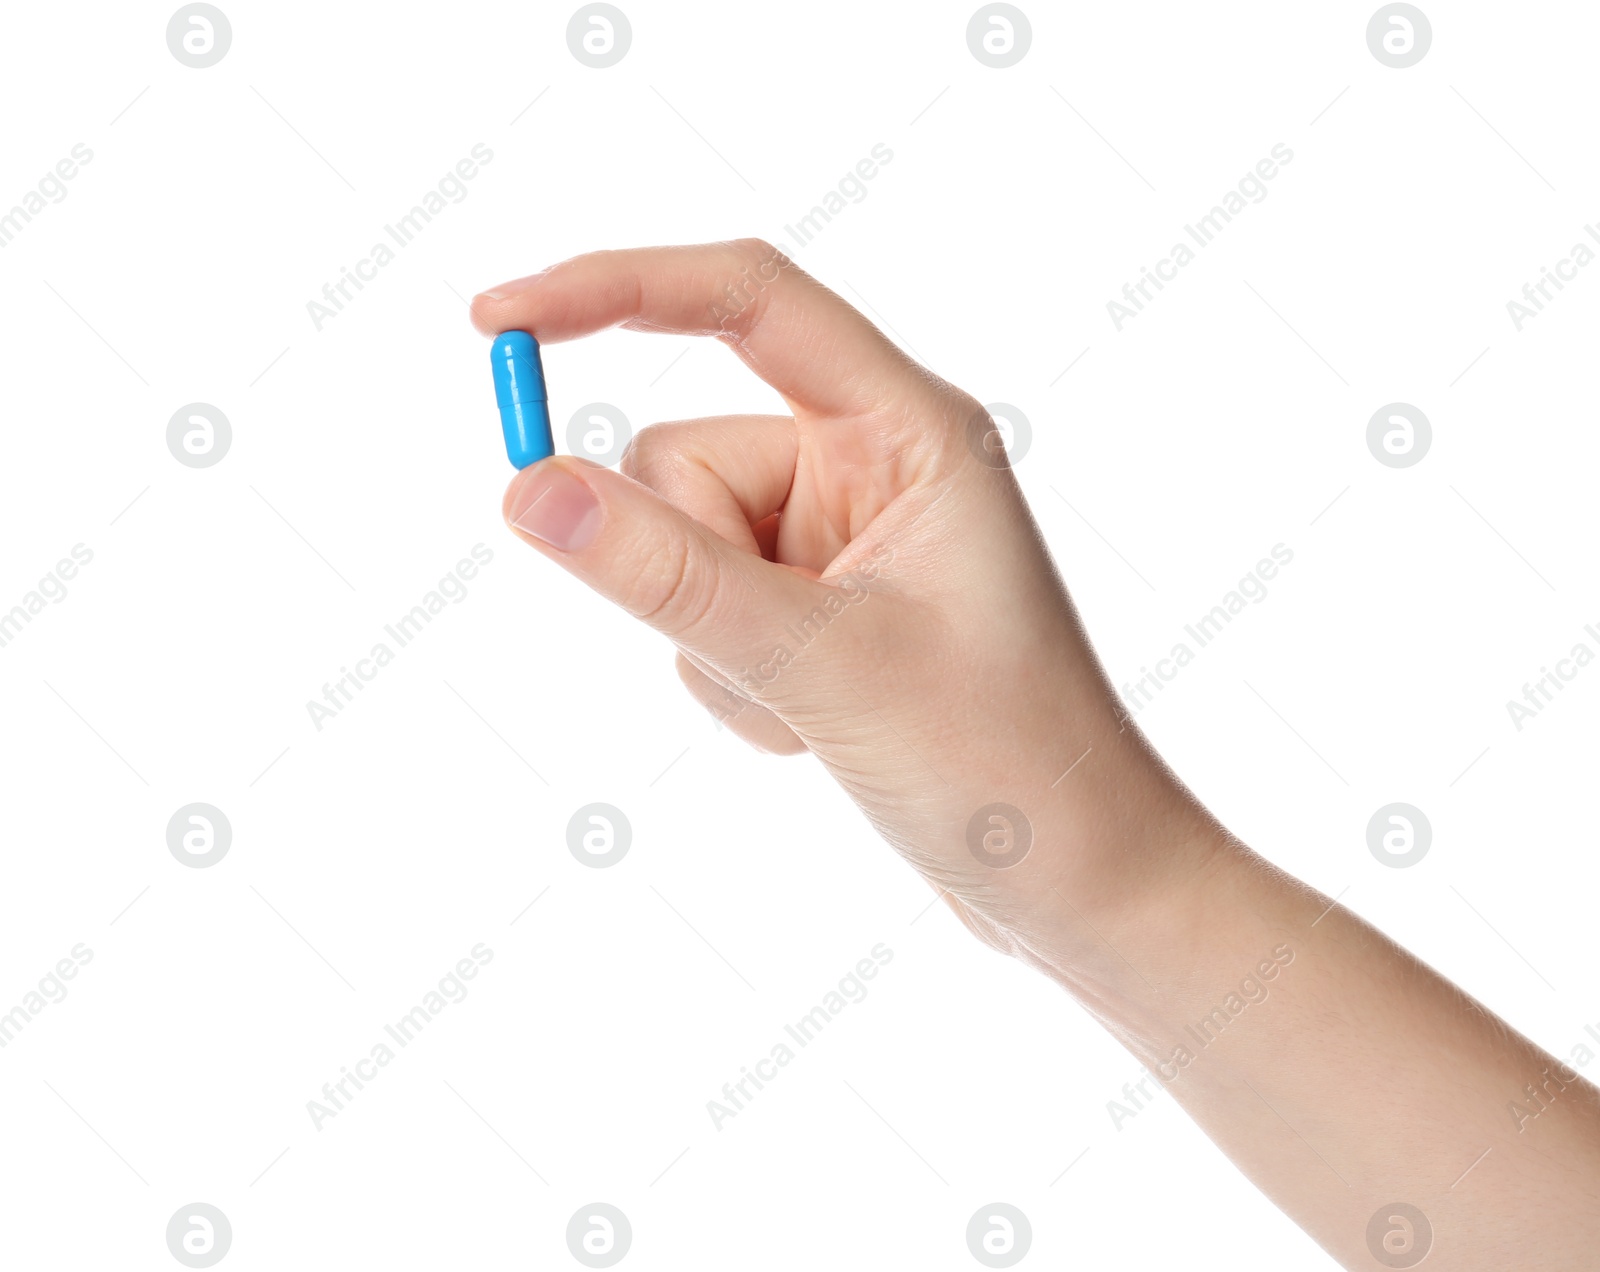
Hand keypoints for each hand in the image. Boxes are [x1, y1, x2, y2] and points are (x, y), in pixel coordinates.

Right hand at [470, 240, 1214, 961]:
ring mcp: (837, 541)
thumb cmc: (1002, 764)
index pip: (746, 300)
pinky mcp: (814, 607)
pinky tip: (812, 731)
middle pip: (680, 459)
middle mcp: (870, 464)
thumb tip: (528, 491)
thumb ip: (670, 575)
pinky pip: (698, 613)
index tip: (496, 322)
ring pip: (674, 548)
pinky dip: (727, 681)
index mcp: (910, 428)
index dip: (614, 287)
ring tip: (814, 710)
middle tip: (781, 655)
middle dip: (687, 571)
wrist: (1074, 885)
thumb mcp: (822, 662)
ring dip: (712, 647)